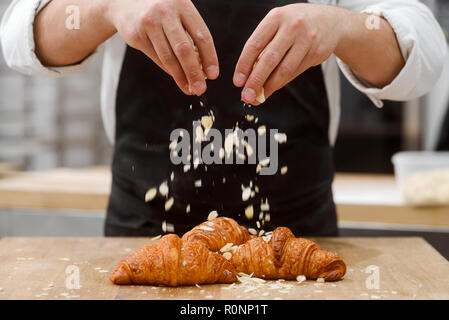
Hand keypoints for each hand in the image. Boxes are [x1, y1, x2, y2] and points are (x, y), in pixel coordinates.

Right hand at [104, 0, 218, 94]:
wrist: (124, 1)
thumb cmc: (161, 11)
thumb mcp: (178, 13)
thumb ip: (190, 35)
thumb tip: (203, 69)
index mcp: (183, 5)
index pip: (202, 35)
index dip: (209, 57)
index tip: (213, 75)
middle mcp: (166, 12)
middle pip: (184, 49)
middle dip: (194, 72)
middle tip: (201, 89)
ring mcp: (149, 23)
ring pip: (168, 57)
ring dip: (181, 77)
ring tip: (189, 89)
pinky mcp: (137, 35)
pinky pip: (157, 58)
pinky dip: (169, 70)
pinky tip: (177, 78)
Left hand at [234, 4, 345, 104]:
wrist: (330, 21)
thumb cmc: (295, 25)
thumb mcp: (277, 26)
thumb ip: (263, 46)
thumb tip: (248, 77)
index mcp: (276, 17)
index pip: (254, 45)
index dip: (244, 65)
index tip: (237, 82)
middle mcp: (292, 26)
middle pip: (269, 59)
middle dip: (256, 81)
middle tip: (246, 96)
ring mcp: (307, 39)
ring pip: (284, 69)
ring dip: (269, 87)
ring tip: (258, 98)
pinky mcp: (317, 52)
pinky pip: (295, 72)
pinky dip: (282, 82)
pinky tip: (272, 88)